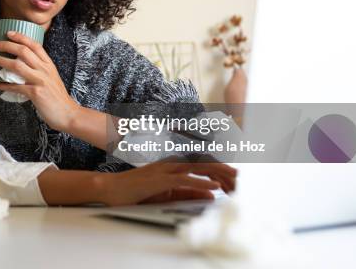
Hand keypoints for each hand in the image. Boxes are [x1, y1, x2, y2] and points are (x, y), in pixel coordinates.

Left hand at [0, 31, 79, 131]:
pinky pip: (14, 86)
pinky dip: (1, 84)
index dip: (21, 37)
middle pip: (24, 51)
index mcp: (49, 65)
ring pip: (17, 65)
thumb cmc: (57, 97)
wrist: (68, 113)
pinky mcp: (35, 93)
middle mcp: (45, 70)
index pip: (35, 45)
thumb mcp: (51, 78)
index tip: (9, 33)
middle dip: (7, 45)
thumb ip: (40, 70)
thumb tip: (22, 65)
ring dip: (1, 60)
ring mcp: (40, 81)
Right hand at [98, 159, 236, 206]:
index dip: (221, 169)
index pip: (203, 163)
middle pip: (205, 162)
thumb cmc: (138, 191)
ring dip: (218, 174)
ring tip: (235, 180)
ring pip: (198, 168)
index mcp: (175, 164)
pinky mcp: (160, 178)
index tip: (237, 178)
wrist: (112, 189)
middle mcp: (172, 162)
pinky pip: (185, 180)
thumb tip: (211, 193)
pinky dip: (201, 182)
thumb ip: (189, 192)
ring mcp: (166, 169)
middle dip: (225, 169)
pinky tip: (214, 187)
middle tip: (243, 178)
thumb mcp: (168, 193)